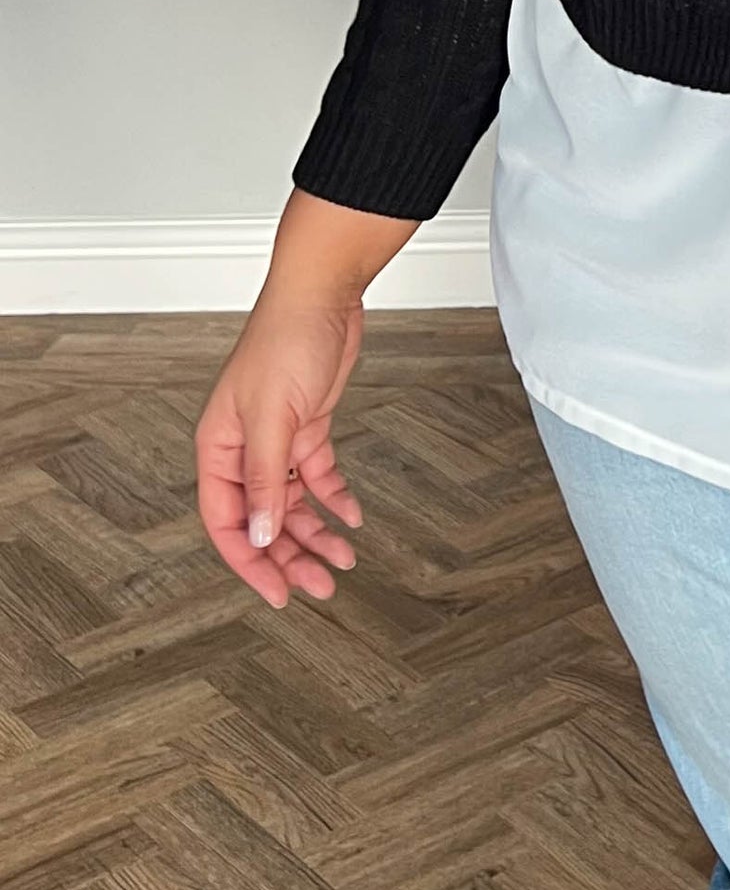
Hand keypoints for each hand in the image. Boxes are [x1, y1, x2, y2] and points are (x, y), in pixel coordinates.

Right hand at [194, 290, 365, 608]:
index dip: (250, 562)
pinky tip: (351, 517)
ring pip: (291, 504)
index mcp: (218, 447)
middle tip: (321, 585)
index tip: (277, 594)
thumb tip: (261, 534)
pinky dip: (334, 499)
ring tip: (342, 559)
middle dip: (290, 556)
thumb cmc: (285, 339)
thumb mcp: (274, 417)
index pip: (226, 522)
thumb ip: (265, 478)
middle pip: (262, 520)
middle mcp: (243, 449)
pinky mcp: (308, 429)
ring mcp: (277, 440)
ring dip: (315, 533)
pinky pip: (317, 477)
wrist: (323, 295)